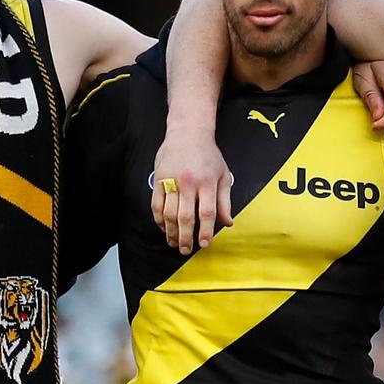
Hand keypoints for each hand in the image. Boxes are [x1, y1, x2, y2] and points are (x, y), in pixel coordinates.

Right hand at [151, 131, 232, 254]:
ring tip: (174, 243)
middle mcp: (188, 182)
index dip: (206, 231)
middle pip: (185, 216)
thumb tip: (227, 223)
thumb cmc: (208, 155)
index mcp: (207, 182)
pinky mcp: (159, 179)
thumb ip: (225, 201)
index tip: (204, 244)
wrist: (188, 132)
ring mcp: (171, 181)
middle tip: (186, 250)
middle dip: (186, 237)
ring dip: (171, 232)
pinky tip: (164, 228)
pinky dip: (159, 220)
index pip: (207, 212)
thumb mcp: (223, 176)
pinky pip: (156, 204)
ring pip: (168, 213)